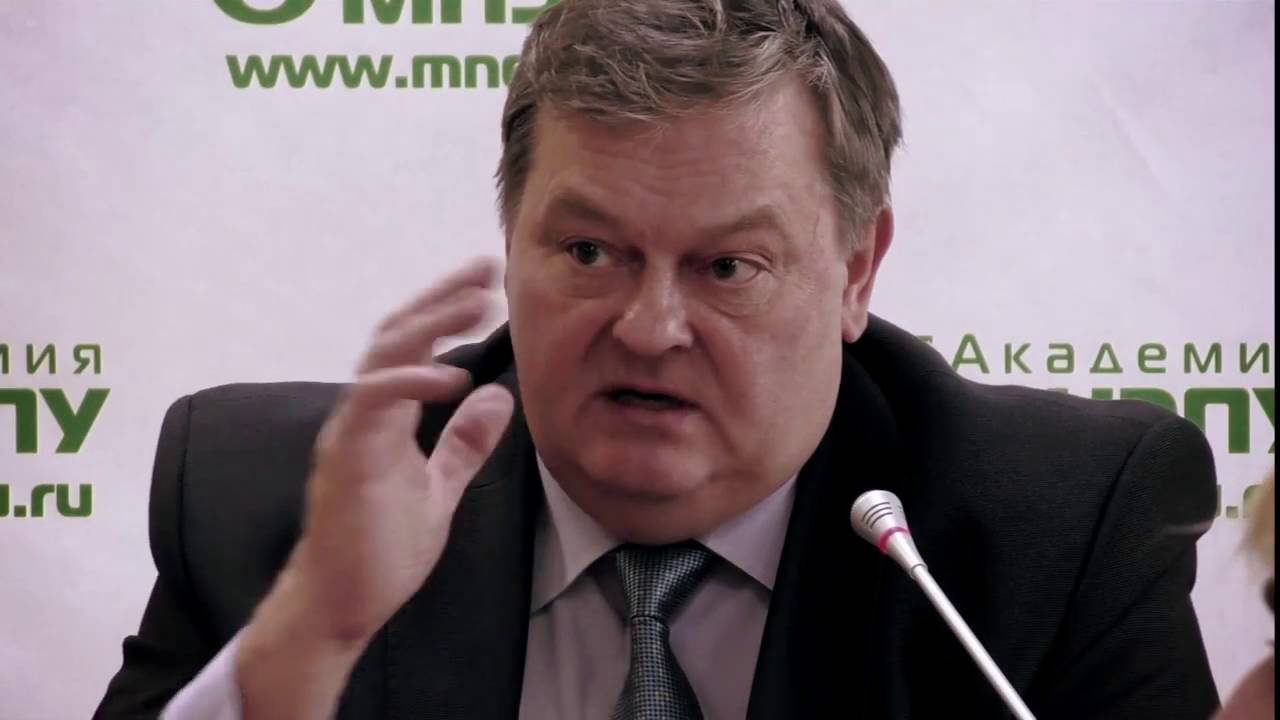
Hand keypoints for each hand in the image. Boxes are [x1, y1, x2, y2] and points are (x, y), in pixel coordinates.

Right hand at [237, 257, 514, 718]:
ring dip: (430, 324)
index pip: (412, 347)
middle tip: (487, 269)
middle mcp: (361, 415)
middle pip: (396, 335)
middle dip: (441, 298)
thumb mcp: (438, 489)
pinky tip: (451, 376)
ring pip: (382, 357)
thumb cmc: (379, 551)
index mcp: (382, 418)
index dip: (445, 310)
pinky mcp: (348, 460)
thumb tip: (496, 398)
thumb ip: (463, 445)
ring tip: (476, 302)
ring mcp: (350, 434)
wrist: (340, 605)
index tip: (487, 284)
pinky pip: (372, 405)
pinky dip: (408, 382)